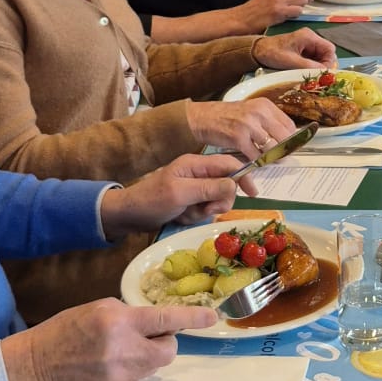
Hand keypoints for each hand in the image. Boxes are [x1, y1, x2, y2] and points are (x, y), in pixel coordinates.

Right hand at [1, 298, 217, 380]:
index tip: (213, 318)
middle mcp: (123, 351)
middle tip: (144, 338)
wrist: (38, 365)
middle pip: (168, 351)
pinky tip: (104, 370)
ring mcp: (120, 378)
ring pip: (152, 367)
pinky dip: (127, 374)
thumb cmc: (68, 329)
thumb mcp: (100, 309)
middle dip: (163, 343)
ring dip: (143, 359)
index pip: (164, 319)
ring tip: (114, 354)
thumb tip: (158, 322)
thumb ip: (131, 315)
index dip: (192, 317)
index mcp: (119, 322)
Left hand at [100, 152, 244, 237]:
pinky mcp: (190, 201)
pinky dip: (196, 216)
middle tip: (205, 210)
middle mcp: (198, 173)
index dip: (243, 176)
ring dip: (205, 211)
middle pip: (226, 185)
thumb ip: (208, 187)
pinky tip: (181, 217)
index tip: (252, 194)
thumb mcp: (180, 193)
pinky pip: (205, 209)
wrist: (129, 216)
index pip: (229, 163)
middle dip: (218, 201)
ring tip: (187, 214)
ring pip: (216, 200)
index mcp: (196, 163)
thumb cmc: (152, 200)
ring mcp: (194, 188)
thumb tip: (234, 184)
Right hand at [187, 95, 295, 155]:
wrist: (202, 118)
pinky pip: (256, 156)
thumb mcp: (250, 111)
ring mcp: (249, 126)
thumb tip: (285, 136)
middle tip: (283, 157)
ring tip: (269, 160)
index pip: (289, 125)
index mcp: (264, 105)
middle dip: (286, 150)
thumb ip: (267, 121)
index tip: (292, 146)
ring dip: (272, 157)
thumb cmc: (226, 116)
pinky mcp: (239, 139)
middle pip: (284, 137)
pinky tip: (255, 161)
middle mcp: (259, 113)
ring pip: (272, 147)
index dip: (292, 138)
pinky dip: (257, 161)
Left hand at [254, 29, 336, 70]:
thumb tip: (325, 73)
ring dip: (317, 67)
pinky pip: (313, 58)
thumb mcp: (291, 61)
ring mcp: (306, 43)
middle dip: (323, 65)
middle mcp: (310, 38)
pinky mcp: (302, 49)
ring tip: (309, 75)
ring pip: (320, 57)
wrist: (257, 51)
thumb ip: (309, 66)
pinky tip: (304, 71)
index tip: (323, 73)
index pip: (330, 49)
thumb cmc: (273, 53)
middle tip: (317, 76)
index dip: (329, 62)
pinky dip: (311, 66)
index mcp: (309, 37)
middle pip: (326, 53)